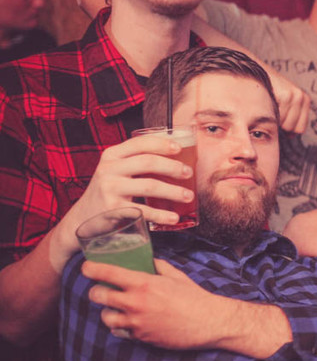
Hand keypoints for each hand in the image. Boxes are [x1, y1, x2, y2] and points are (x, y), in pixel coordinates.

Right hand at [50, 134, 193, 271]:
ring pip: (150, 185)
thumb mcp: (116, 170)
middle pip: (148, 162)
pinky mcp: (113, 209)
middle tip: (189, 173)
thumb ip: (136, 160)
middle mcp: (108, 169)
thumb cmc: (109, 190)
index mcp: (111, 155)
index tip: (180, 148)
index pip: (140, 143)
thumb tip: (177, 154)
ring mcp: (110, 189)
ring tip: (188, 196)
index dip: (162, 143)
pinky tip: (174, 217)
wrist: (83, 217)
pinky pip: (143, 210)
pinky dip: (162, 215)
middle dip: (173, 167)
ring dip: (173, 191)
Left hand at [84, 259, 228, 349]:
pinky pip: (119, 331)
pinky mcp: (140, 337)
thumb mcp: (176, 276)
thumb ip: (158, 266)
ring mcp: (136, 322)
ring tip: (116, 307)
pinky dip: (120, 326)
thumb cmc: (194, 297)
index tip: (87, 267)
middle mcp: (136, 303)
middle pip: (98, 295)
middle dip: (96, 291)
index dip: (92, 268)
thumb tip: (148, 260)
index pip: (108, 273)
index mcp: (144, 284)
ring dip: (108, 310)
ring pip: (105, 316)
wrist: (208, 322)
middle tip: (101, 289)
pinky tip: (128, 321)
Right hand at [266, 68, 309, 133]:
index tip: (279, 122)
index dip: (288, 130)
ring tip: (268, 106)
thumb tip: (291, 135)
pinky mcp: (286, 95)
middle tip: (272, 111)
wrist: (252, 72)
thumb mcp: (283, 101)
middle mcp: (301, 97)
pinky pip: (278, 116)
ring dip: (274, 119)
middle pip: (292, 128)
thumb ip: (290, 116)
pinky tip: (265, 103)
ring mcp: (294, 96)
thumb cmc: (266, 89)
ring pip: (285, 124)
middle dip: (280, 124)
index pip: (300, 129)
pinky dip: (269, 114)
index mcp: (304, 100)